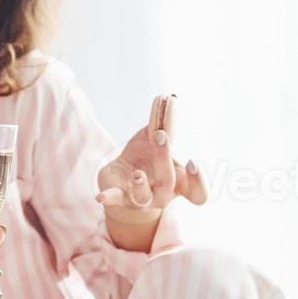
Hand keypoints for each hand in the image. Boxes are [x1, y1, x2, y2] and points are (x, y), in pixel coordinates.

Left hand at [96, 94, 206, 222]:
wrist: (123, 182)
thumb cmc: (146, 158)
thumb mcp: (153, 140)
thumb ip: (162, 124)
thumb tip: (169, 99)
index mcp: (178, 183)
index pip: (197, 192)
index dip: (197, 181)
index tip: (192, 162)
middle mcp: (162, 195)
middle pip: (169, 183)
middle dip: (165, 159)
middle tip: (162, 136)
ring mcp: (142, 199)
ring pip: (145, 197)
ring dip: (141, 184)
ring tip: (137, 173)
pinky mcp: (121, 198)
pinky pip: (115, 199)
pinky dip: (108, 197)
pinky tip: (99, 197)